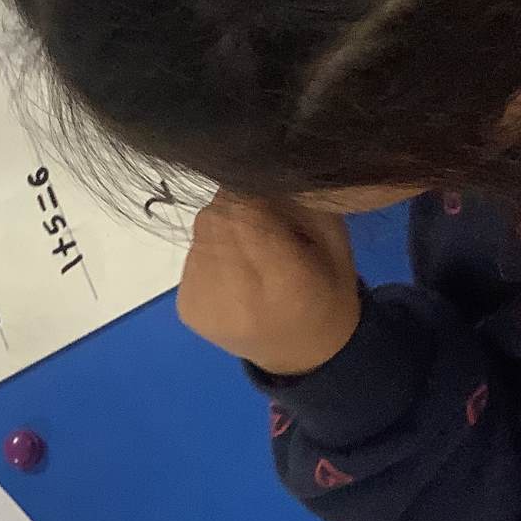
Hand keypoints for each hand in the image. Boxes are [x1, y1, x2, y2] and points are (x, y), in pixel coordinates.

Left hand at [176, 191, 361, 376]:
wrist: (301, 355)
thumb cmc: (326, 291)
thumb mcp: (333, 241)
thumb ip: (300, 201)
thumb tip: (257, 165)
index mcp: (287, 282)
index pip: (247, 210)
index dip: (252, 187)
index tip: (265, 184)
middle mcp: (239, 298)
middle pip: (218, 218)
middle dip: (237, 204)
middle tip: (261, 214)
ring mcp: (206, 306)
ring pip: (201, 232)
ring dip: (222, 226)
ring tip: (248, 247)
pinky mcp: (187, 309)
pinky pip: (192, 256)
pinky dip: (209, 251)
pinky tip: (232, 270)